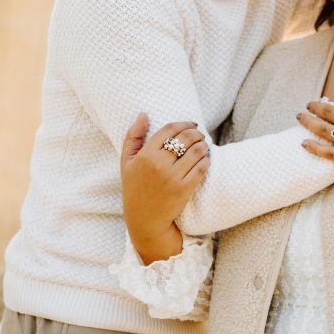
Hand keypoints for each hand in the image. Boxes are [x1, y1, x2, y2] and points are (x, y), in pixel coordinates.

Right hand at [120, 114, 209, 263]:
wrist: (144, 219)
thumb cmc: (134, 188)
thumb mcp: (127, 161)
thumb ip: (133, 136)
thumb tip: (143, 114)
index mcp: (145, 155)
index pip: (169, 129)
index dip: (184, 123)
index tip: (191, 124)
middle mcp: (159, 164)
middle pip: (186, 138)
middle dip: (197, 133)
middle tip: (200, 134)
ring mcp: (172, 177)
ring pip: (197, 151)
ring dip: (204, 144)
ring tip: (203, 145)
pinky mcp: (184, 189)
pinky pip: (202, 168)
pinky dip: (206, 160)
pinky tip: (205, 159)